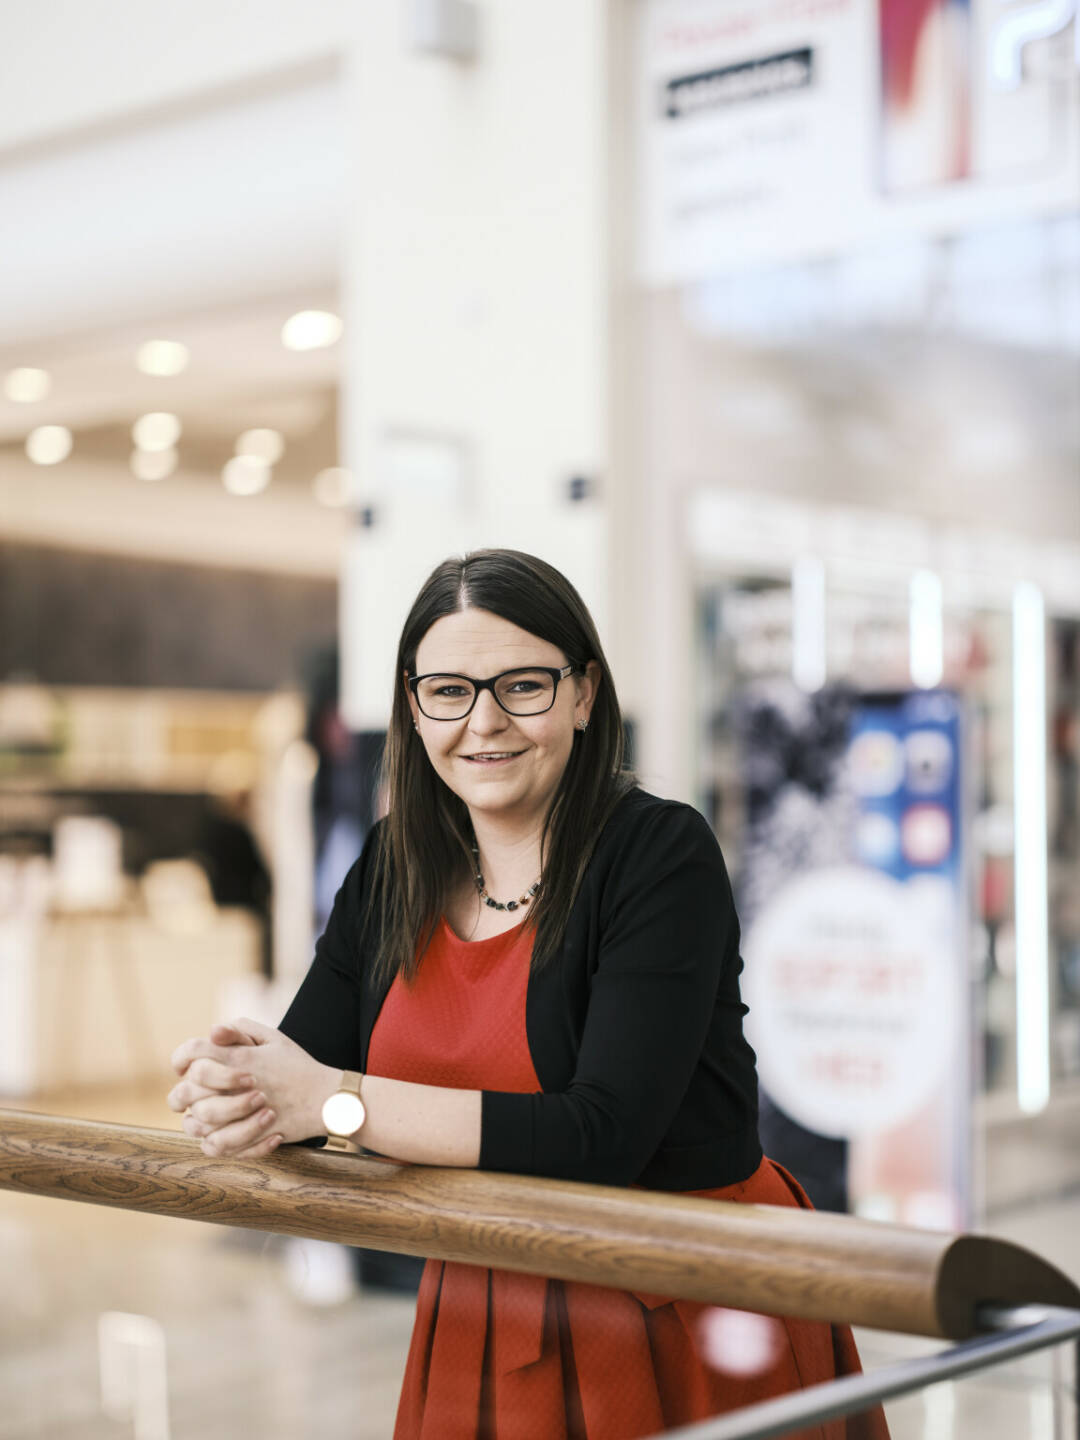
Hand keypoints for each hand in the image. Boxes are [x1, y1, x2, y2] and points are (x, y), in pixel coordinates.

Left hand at [169, 1018, 337, 1158]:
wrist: (327, 1098)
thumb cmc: (298, 1066)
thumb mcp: (274, 1038)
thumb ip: (241, 1029)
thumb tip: (212, 1031)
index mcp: (239, 1057)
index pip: (191, 1052)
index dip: (181, 1058)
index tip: (184, 1067)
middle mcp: (235, 1084)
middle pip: (187, 1091)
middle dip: (185, 1094)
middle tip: (193, 1098)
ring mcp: (241, 1114)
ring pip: (196, 1123)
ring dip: (196, 1120)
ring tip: (209, 1117)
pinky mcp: (249, 1137)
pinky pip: (215, 1146)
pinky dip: (213, 1143)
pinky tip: (221, 1134)